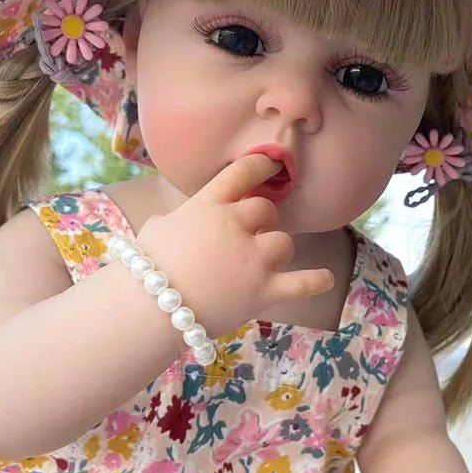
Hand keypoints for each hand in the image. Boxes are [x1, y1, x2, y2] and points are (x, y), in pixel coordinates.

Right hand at [134, 153, 333, 338]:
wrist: (151, 309)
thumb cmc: (146, 268)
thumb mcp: (157, 228)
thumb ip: (179, 219)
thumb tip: (179, 223)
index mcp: (208, 205)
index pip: (243, 172)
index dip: (261, 164)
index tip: (272, 163)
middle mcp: (235, 225)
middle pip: (266, 210)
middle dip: (262, 220)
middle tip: (251, 234)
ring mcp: (253, 258)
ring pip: (284, 242)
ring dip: (277, 250)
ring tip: (265, 261)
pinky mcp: (264, 290)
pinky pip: (301, 283)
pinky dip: (315, 281)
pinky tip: (324, 278)